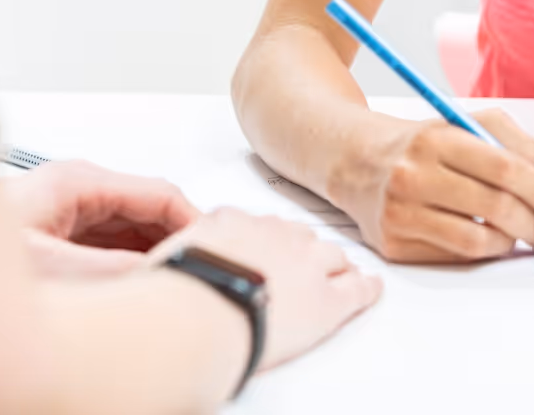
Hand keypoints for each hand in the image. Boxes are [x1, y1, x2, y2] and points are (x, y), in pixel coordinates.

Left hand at [0, 160, 200, 277]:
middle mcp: (77, 193)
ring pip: (133, 231)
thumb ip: (112, 269)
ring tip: (175, 283)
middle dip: (177, 240)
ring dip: (154, 256)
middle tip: (202, 272)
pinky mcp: (60, 236)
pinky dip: (130, 266)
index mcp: (78, 182)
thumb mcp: (52, 266)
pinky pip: (112, 247)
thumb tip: (161, 277)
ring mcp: (69, 214)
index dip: (195, 223)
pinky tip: (138, 289)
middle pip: (150, 212)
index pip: (160, 193)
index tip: (218, 249)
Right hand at [155, 208, 381, 370]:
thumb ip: (175, 261)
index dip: (264, 239)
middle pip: (298, 235)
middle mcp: (272, 235)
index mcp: (230, 222)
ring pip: (331, 256)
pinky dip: (367, 289)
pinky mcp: (326, 300)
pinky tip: (372, 289)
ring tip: (341, 271)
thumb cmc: (177, 293)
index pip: (255, 224)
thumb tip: (161, 276)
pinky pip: (357, 289)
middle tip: (302, 262)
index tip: (264, 246)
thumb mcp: (165, 261)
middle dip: (302, 249)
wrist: (203, 311)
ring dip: (334, 265)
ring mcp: (304, 264)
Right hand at [335, 108, 533, 262]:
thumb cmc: (423, 143)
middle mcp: (414, 175)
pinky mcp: (394, 245)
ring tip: (519, 233)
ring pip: (477, 242)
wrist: (358, 161)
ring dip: (511, 242)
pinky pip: (455, 257)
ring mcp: (400, 213)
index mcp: (436, 139)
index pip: (503, 168)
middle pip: (495, 208)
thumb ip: (520, 145)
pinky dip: (483, 252)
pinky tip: (488, 238)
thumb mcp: (468, 124)